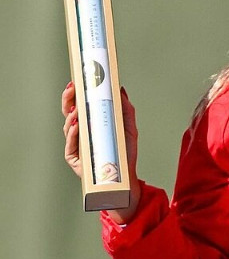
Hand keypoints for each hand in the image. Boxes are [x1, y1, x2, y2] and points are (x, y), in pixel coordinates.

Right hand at [61, 82, 141, 222]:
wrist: (125, 177)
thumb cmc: (125, 152)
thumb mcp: (129, 128)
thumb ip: (125, 109)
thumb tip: (121, 90)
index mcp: (91, 124)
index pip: (80, 106)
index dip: (76, 94)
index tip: (77, 81)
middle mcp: (81, 133)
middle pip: (69, 114)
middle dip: (68, 100)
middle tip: (72, 88)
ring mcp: (77, 146)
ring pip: (68, 128)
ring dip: (71, 116)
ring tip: (76, 108)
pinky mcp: (76, 160)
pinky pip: (72, 145)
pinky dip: (74, 134)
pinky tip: (77, 126)